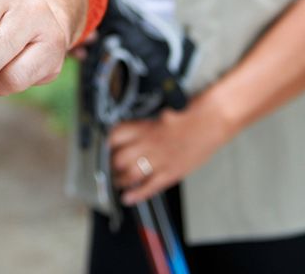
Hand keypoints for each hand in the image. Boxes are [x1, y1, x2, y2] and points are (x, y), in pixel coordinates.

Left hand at [109, 93, 232, 204]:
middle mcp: (148, 144)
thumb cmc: (187, 113)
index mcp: (143, 127)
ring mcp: (160, 160)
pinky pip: (151, 187)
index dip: (105, 144)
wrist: (211, 119)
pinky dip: (137, 194)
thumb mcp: (159, 114)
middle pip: (119, 158)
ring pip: (131, 174)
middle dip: (110, 165)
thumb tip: (128, 133)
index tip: (101, 147)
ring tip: (114, 182)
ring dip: (119, 180)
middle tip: (106, 168)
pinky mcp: (172, 173)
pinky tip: (127, 198)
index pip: (114, 136)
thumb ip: (143, 125)